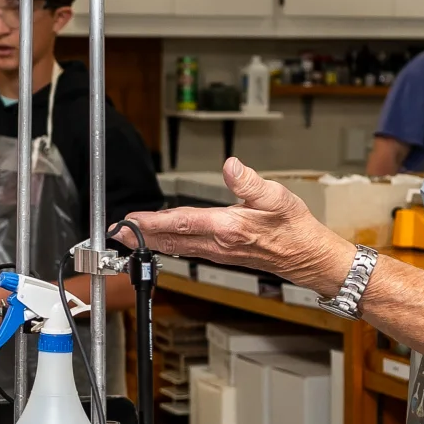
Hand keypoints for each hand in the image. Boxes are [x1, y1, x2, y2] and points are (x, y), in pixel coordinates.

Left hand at [123, 158, 358, 295]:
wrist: (307, 257)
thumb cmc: (295, 228)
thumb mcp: (278, 198)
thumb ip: (250, 182)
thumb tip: (231, 165)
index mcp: (229, 227)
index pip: (182, 222)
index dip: (153, 222)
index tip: (131, 221)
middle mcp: (219, 243)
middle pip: (171, 238)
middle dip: (141, 236)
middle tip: (115, 232)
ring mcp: (219, 252)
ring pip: (177, 246)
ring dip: (151, 241)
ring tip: (128, 237)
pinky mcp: (222, 254)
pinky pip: (188, 249)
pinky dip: (169, 243)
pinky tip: (160, 241)